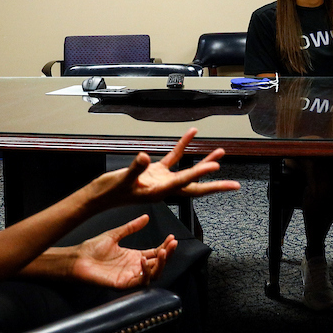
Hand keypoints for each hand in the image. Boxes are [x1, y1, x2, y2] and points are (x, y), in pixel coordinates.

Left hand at [70, 214, 175, 288]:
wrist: (77, 259)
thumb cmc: (92, 249)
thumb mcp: (115, 234)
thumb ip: (131, 227)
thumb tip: (145, 217)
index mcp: (134, 256)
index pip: (156, 253)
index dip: (165, 247)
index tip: (172, 238)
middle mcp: (134, 267)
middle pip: (158, 264)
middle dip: (168, 255)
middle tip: (172, 244)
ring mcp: (129, 276)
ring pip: (154, 275)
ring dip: (161, 264)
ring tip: (164, 252)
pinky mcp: (123, 284)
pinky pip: (140, 281)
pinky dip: (145, 272)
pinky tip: (144, 261)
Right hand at [94, 128, 239, 208]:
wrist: (99, 197)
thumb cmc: (109, 192)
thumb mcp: (121, 180)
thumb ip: (134, 169)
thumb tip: (145, 158)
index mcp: (160, 192)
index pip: (185, 182)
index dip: (200, 174)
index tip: (215, 167)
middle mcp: (165, 188)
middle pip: (196, 185)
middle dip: (215, 184)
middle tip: (234, 186)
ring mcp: (161, 180)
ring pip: (188, 171)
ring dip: (204, 162)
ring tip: (220, 152)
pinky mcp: (154, 173)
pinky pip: (173, 158)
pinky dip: (182, 147)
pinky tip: (191, 135)